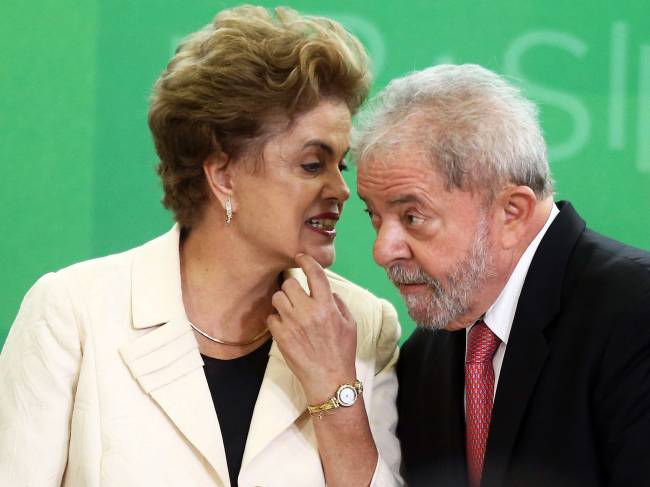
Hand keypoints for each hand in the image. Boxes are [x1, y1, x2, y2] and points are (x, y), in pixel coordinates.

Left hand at [267, 253, 357, 403]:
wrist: (329, 379)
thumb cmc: (342, 352)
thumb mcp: (350, 324)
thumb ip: (338, 303)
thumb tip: (327, 290)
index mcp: (327, 306)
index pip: (315, 274)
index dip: (306, 261)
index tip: (300, 257)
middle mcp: (308, 311)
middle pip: (290, 283)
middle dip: (292, 286)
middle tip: (296, 294)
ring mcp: (292, 324)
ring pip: (278, 298)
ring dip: (283, 301)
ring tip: (289, 310)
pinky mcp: (280, 336)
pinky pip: (271, 317)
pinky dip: (276, 319)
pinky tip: (285, 326)